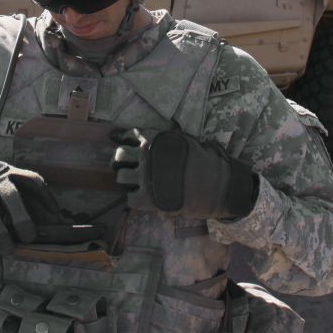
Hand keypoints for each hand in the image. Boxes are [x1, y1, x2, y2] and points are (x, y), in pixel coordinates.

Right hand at [0, 150, 100, 255]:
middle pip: (12, 195)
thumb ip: (25, 200)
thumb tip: (58, 222)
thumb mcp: (5, 185)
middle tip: (30, 238)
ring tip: (7, 252)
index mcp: (11, 173)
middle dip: (22, 217)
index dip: (47, 199)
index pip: (33, 181)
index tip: (58, 218)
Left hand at [110, 129, 258, 220]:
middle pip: (120, 156)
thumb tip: (142, 136)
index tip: (117, 138)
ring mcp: (144, 177)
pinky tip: (143, 197)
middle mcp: (146, 155)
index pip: (129, 134)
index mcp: (155, 139)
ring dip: (126, 179)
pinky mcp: (146, 198)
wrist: (215, 185)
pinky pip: (129, 198)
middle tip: (126, 166)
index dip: (122, 137)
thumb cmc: (203, 162)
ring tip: (136, 182)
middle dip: (121, 160)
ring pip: (120, 176)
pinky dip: (134, 198)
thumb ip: (164, 137)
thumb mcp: (183, 140)